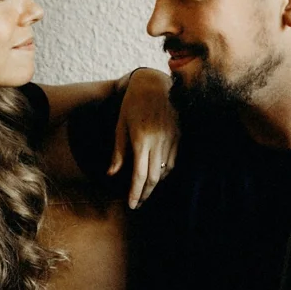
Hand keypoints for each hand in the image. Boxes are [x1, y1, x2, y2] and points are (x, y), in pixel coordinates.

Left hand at [111, 68, 178, 209]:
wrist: (154, 85)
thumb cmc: (132, 104)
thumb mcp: (120, 126)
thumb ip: (117, 152)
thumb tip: (112, 175)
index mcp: (141, 139)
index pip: (139, 174)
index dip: (136, 193)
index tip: (132, 205)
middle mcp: (158, 141)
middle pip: (153, 177)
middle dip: (146, 194)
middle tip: (138, 203)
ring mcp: (171, 138)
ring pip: (164, 171)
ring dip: (155, 184)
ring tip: (145, 191)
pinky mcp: (179, 135)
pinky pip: (173, 161)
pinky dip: (164, 172)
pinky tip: (156, 176)